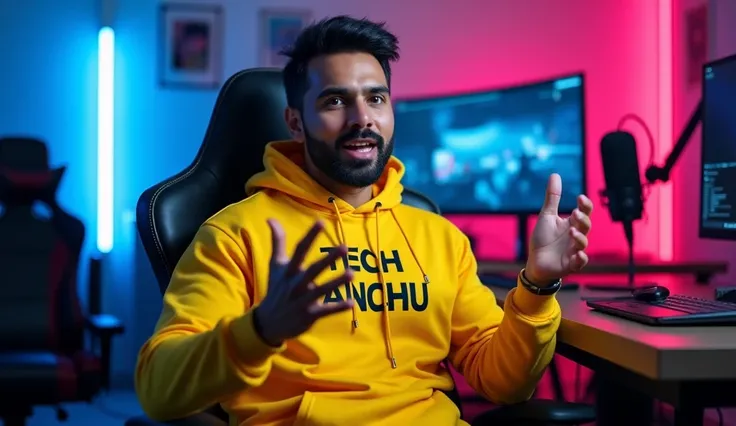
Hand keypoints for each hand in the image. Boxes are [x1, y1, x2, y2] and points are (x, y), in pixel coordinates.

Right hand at [253, 219, 353, 345]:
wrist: (268, 323)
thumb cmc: (276, 288)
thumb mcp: (275, 265)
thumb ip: (277, 241)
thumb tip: (270, 218)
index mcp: (289, 271)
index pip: (300, 250)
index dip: (310, 236)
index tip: (321, 222)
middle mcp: (295, 284)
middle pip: (313, 270)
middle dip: (328, 259)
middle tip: (344, 248)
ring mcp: (302, 301)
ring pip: (321, 290)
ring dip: (336, 283)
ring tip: (352, 274)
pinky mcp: (309, 315)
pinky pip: (325, 311)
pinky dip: (338, 307)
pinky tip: (352, 302)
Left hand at [525, 173, 592, 283]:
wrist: (536, 262)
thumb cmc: (543, 239)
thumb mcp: (547, 216)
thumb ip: (553, 197)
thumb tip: (555, 174)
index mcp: (571, 223)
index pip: (584, 212)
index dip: (585, 205)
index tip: (580, 197)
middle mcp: (576, 236)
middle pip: (586, 226)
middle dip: (583, 220)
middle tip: (575, 214)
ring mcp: (574, 250)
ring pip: (583, 243)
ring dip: (579, 237)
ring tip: (571, 232)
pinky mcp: (571, 264)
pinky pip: (580, 262)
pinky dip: (580, 258)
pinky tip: (577, 254)